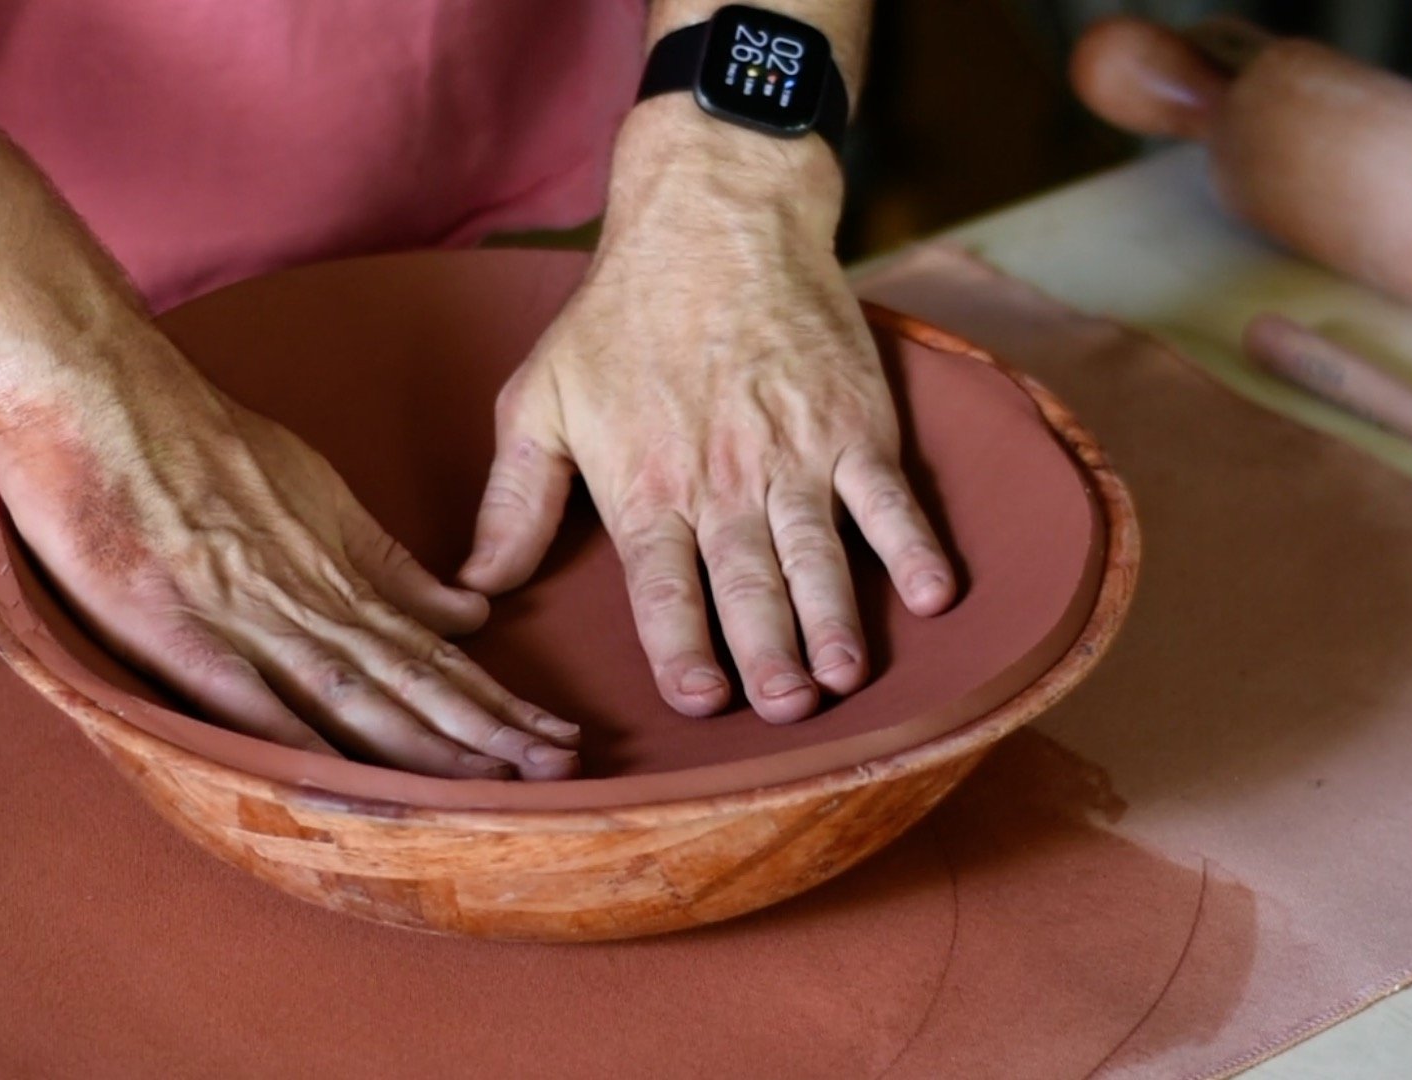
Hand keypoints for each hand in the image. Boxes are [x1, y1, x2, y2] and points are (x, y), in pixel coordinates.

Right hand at [0, 351, 580, 779]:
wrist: (97, 391)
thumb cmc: (195, 437)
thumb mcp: (311, 488)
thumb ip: (382, 561)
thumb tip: (465, 613)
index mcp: (339, 565)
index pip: (433, 648)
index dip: (494, 696)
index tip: (551, 732)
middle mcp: (308, 596)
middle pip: (413, 678)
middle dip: (489, 729)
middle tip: (560, 767)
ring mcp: (246, 614)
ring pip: (355, 694)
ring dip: (429, 744)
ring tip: (498, 781)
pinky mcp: (177, 631)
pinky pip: (250, 700)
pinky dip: (303, 743)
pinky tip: (351, 783)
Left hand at [460, 102, 956, 724]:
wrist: (714, 219)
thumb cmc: (618, 317)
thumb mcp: (539, 399)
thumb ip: (514, 501)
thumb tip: (477, 587)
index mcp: (645, 485)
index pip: (661, 586)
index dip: (680, 649)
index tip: (697, 700)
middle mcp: (721, 479)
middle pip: (746, 584)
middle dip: (765, 655)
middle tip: (782, 709)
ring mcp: (794, 452)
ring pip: (816, 553)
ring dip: (833, 620)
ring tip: (843, 678)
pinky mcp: (852, 421)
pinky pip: (889, 495)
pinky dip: (913, 545)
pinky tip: (933, 595)